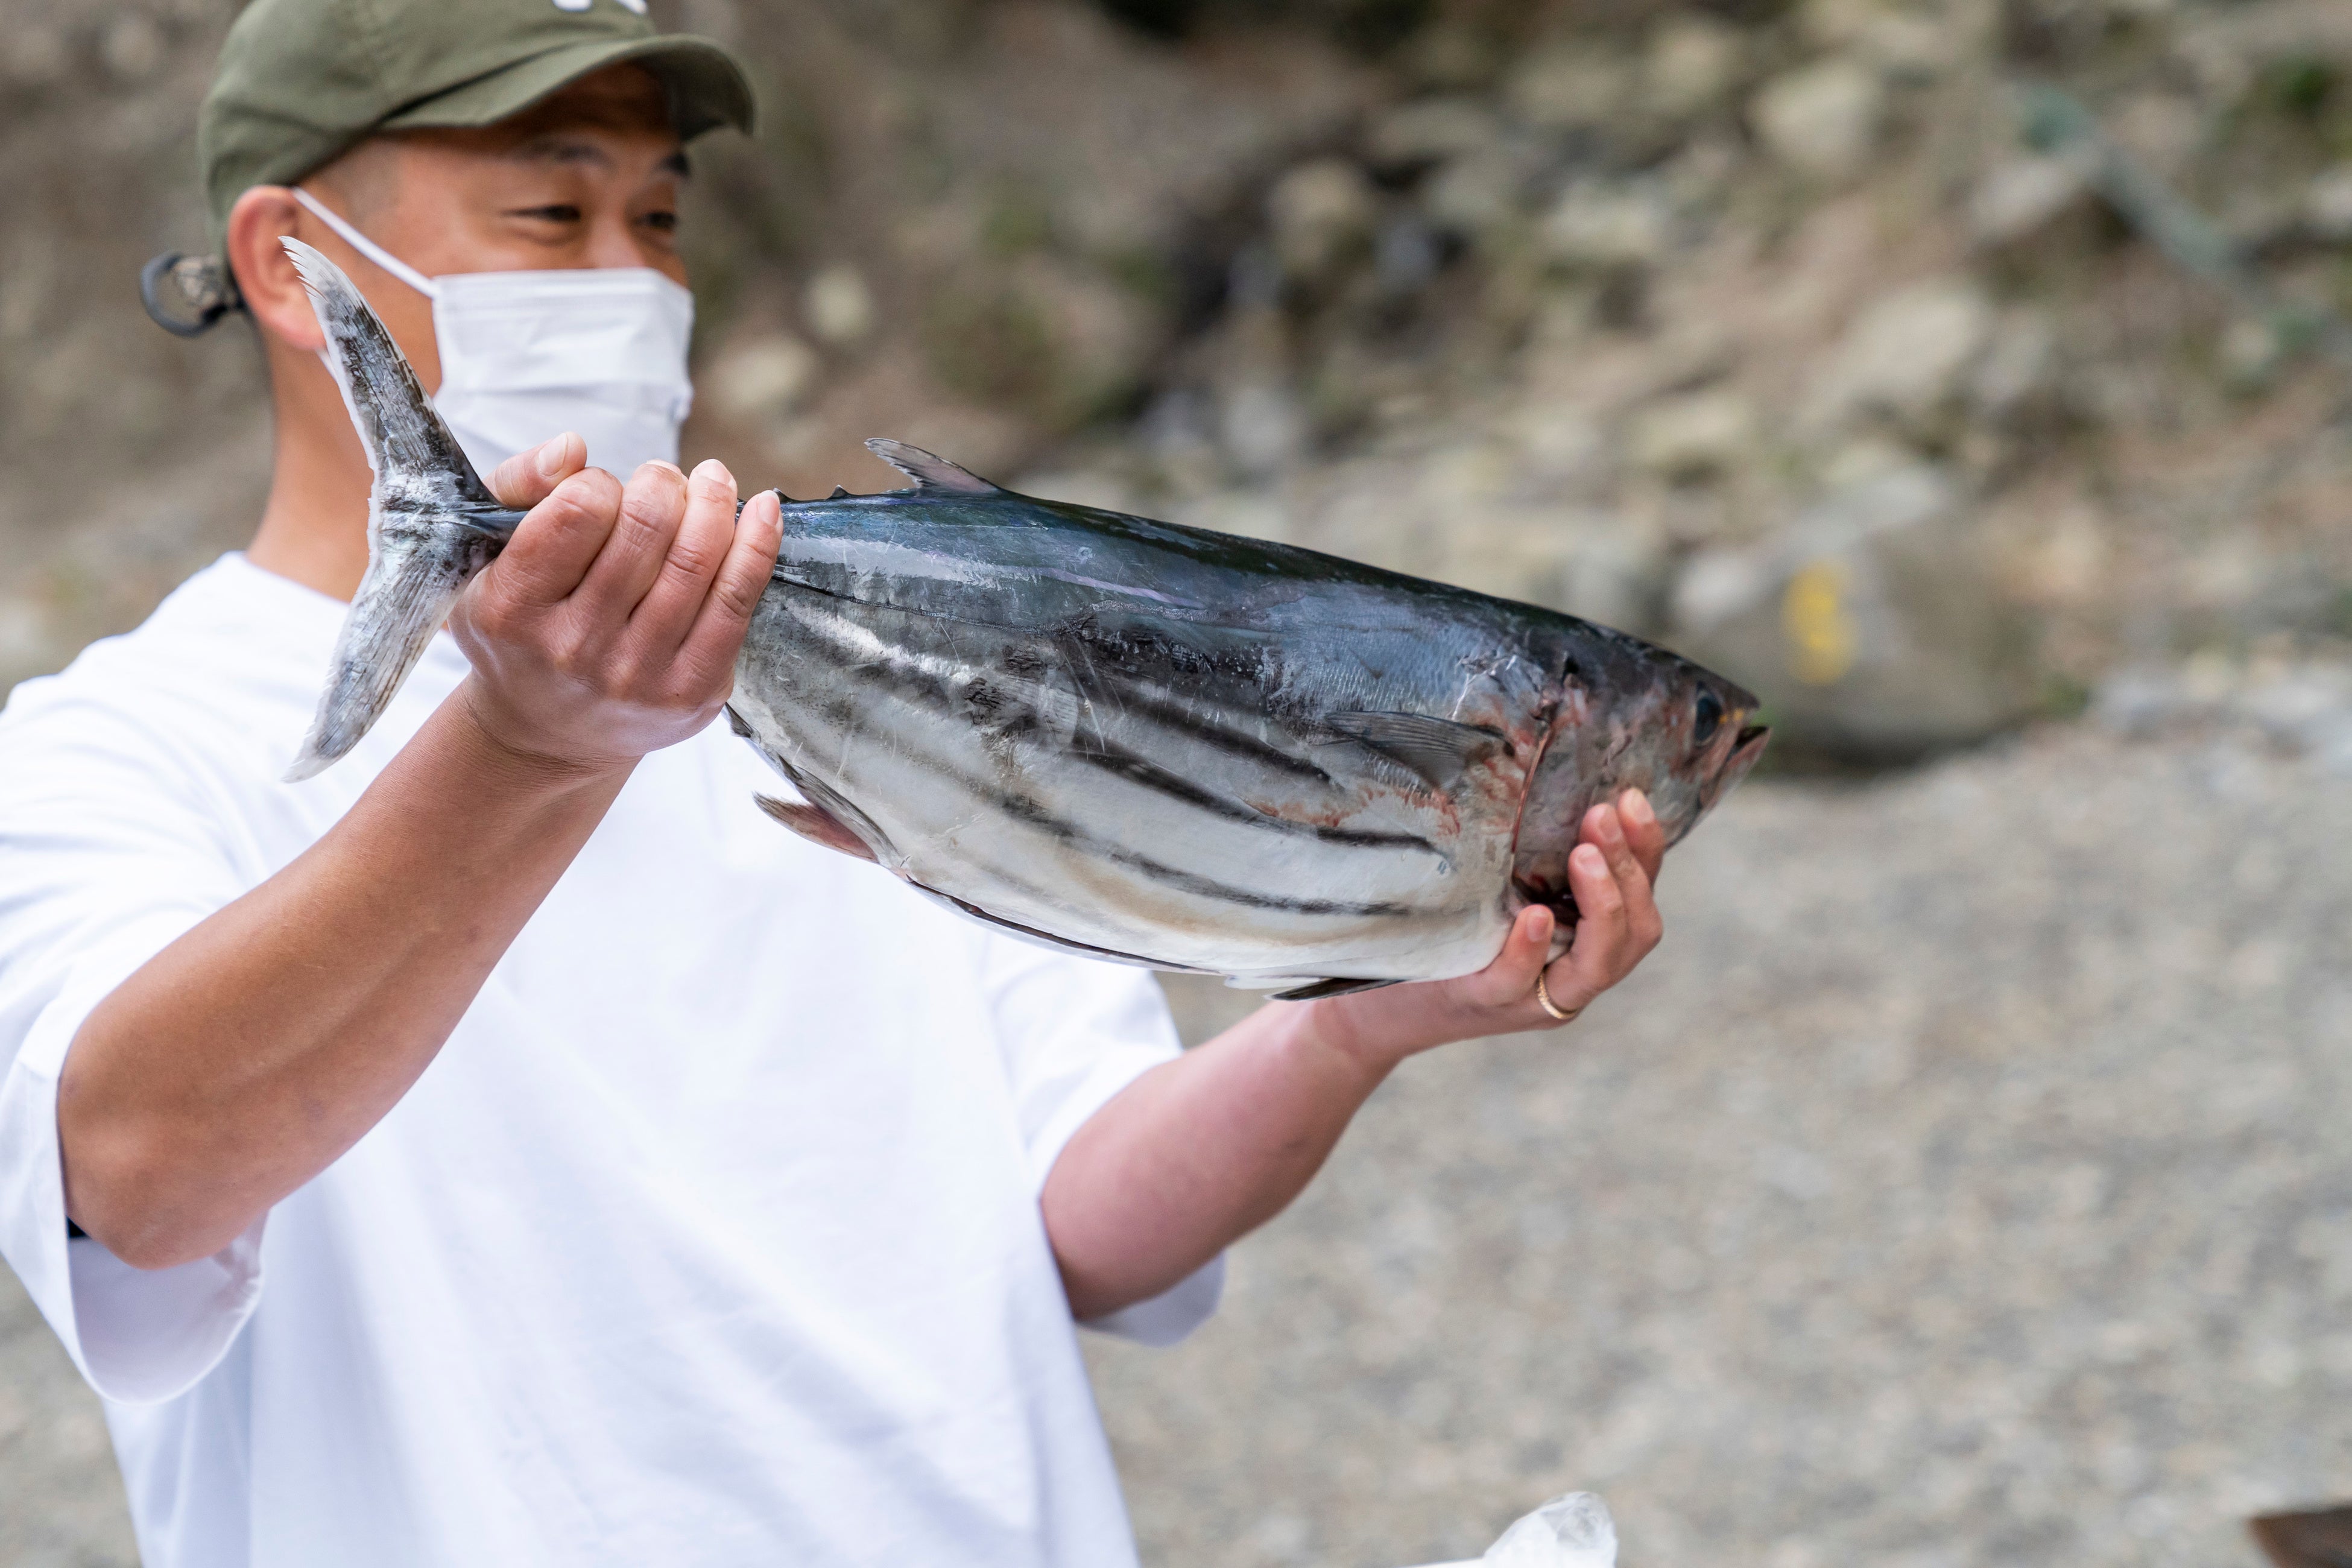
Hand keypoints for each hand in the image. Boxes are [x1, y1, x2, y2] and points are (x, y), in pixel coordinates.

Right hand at [448, 435, 782, 774]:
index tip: (600, 492)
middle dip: (664, 484)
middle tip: (663, 479)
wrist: (545, 735)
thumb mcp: (485, 558)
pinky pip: (737, 602)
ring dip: (715, 501)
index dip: (600, 482)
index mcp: (514, 608)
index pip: (580, 510)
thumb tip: (573, 448)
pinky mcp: (692, 691)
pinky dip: (758, 544)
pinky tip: (765, 510)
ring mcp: (638, 675)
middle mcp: (575, 648)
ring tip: (712, 481)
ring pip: (698, 559)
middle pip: (647, 527)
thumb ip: (518, 487)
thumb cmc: (519, 629)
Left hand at [1309, 789, 1667, 1069]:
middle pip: (1636, 933)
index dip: (1648, 850)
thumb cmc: (1448, 933)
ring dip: (1600, 906)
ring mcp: (1531, 997)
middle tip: (1600, 815)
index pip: (1641, 897)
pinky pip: (1516, 982)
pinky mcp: (1480, 1004)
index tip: (1630, 797)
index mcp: (1586, 940)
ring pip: (1597, 966)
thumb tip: (1551, 778)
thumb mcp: (1498, 890)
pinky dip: (1530, 950)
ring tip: (1584, 855)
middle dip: (1629, 870)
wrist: (1381, 1002)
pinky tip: (1537, 916)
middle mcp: (1572, 974)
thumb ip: (1533, 857)